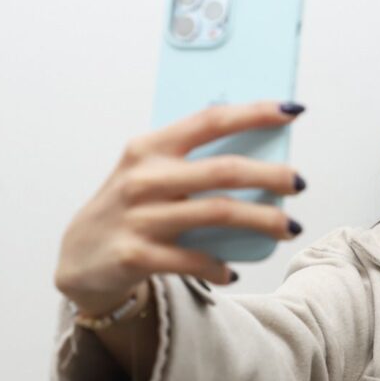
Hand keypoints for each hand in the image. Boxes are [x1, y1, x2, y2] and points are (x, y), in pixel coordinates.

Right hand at [53, 101, 306, 315]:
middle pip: (223, 170)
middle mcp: (143, 178)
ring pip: (218, 214)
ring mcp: (139, 217)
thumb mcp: (148, 173)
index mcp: (149, 147)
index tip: (292, 110)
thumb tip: (260, 154)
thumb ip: (191, 161)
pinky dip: (219, 266)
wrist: (79, 258)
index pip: (210, 120)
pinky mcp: (135, 255)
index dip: (255, 113)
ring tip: (291, 228)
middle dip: (270, 174)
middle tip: (300, 182)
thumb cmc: (130, 208)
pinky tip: (233, 270)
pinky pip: (193, 260)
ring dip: (263, 221)